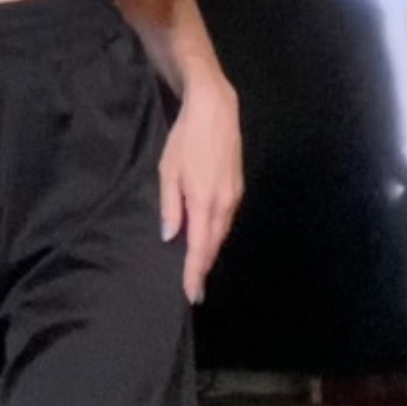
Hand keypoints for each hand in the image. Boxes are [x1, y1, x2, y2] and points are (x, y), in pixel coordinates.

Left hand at [159, 72, 243, 304]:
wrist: (215, 110)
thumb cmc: (185, 139)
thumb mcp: (168, 171)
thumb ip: (170, 206)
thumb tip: (169, 236)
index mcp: (205, 202)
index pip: (200, 248)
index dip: (195, 273)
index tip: (192, 294)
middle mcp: (224, 204)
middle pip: (214, 245)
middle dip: (204, 268)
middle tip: (195, 290)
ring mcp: (234, 195)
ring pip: (222, 233)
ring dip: (210, 252)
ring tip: (198, 270)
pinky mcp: (238, 187)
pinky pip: (226, 219)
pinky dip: (216, 234)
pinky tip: (207, 238)